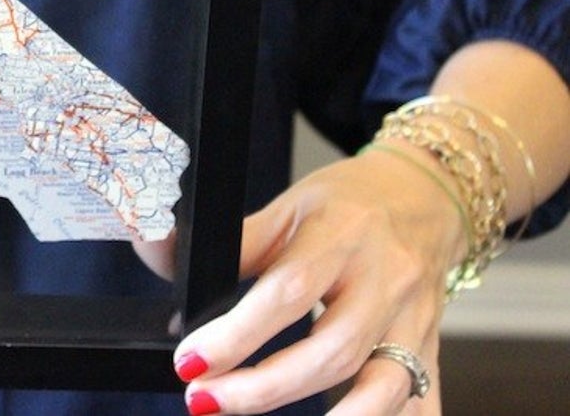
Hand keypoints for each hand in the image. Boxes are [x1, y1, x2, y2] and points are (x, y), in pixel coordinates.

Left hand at [168, 148, 465, 413]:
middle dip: (264, 388)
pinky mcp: (431, 347)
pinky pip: (425, 400)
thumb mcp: (288, 207)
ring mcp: (414, 319)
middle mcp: (385, 280)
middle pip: (332, 350)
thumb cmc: (347, 203)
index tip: (191, 361)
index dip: (237, 334)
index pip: (288, 292)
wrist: (426, 194)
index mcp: (342, 236)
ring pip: (385, 385)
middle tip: (205, 401)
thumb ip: (233, 241)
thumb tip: (159, 252)